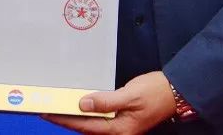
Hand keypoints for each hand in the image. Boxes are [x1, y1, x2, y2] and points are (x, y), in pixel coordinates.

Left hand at [42, 71, 177, 133]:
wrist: (175, 92)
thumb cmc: (155, 92)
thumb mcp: (130, 95)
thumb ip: (106, 101)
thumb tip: (82, 105)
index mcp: (119, 129)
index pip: (85, 125)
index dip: (65, 119)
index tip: (48, 113)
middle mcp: (118, 132)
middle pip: (86, 128)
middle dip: (66, 120)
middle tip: (47, 110)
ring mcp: (120, 127)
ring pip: (92, 125)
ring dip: (75, 118)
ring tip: (58, 109)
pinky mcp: (122, 120)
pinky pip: (99, 120)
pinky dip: (87, 114)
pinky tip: (78, 107)